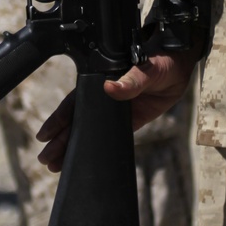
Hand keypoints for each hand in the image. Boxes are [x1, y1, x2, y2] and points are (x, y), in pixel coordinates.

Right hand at [36, 47, 199, 171]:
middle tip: (46, 159)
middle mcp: (104, 97)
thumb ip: (131, 79)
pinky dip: (97, 148)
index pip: (75, 103)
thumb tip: (110, 87)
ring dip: (73, 147)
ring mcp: (116, 110)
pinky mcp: (130, 121)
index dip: (59, 120)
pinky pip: (110, 136)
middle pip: (77, 122)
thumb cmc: (161, 60)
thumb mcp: (146, 68)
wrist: (180, 65)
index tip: (44, 136)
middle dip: (60, 140)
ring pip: (89, 131)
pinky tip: (86, 159)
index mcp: (101, 81)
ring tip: (57, 166)